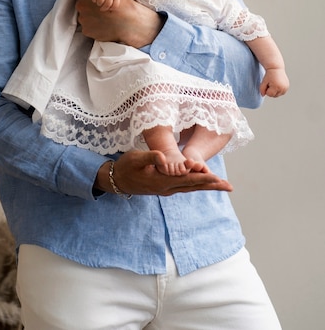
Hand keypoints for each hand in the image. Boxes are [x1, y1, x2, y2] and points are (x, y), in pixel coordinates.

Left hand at [76, 0, 163, 47]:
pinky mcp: (86, 30)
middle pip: (81, 7)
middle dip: (89, 9)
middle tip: (99, 12)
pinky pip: (87, 29)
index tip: (94, 2)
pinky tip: (102, 27)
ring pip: (84, 19)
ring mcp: (83, 19)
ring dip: (91, 19)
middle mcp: (82, 6)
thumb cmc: (123, 6)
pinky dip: (93, 29)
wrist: (128, 22)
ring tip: (102, 20)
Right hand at [91, 0, 121, 10]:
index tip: (108, 8)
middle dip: (104, 8)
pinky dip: (94, 0)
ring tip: (99, 1)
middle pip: (107, 5)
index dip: (111, 8)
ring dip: (98, 3)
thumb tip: (111, 11)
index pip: (115, 6)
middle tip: (102, 7)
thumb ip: (116, 1)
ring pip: (100, 2)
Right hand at [94, 150, 232, 195]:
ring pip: (191, 188)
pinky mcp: (165, 187)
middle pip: (194, 186)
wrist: (116, 180)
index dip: (203, 178)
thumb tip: (164, 157)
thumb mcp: (136, 158)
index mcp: (163, 181)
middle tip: (229, 187)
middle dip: (212, 185)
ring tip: (222, 186)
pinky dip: (197, 185)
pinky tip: (203, 183)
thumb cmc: (126, 166)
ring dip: (207, 186)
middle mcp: (167, 188)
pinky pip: (185, 187)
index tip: (217, 177)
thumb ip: (150, 157)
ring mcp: (166, 189)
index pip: (187, 179)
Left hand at [260, 67, 289, 96]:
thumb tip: (263, 95)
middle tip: (270, 83)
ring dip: (275, 91)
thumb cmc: (269, 75)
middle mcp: (282, 88)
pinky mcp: (287, 87)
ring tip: (274, 83)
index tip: (267, 84)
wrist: (276, 68)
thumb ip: (262, 89)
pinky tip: (277, 84)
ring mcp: (286, 88)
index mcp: (277, 87)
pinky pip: (281, 92)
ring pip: (278, 95)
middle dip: (271, 91)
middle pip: (274, 95)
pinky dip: (278, 90)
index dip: (267, 90)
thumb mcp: (264, 81)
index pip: (269, 94)